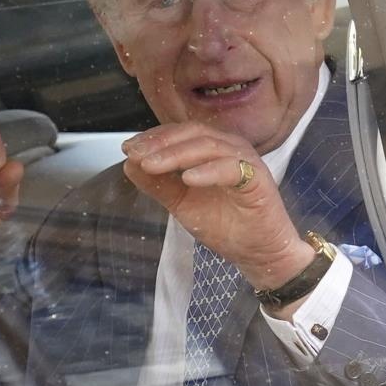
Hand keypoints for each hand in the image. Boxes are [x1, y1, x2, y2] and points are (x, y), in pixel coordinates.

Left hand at [122, 123, 313, 292]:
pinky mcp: (258, 179)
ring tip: (151, 165)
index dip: (153, 138)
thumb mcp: (182, 204)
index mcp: (213, 149)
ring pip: (208, 146)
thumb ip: (158, 184)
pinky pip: (231, 168)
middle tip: (135, 155)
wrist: (258, 253)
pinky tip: (187, 179)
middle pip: (192, 133)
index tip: (128, 149)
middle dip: (160, 143)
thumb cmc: (226, 225)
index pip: (180, 133)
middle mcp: (230, 148)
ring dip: (176, 154)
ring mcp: (246, 161)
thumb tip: (129, 165)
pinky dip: (208, 171)